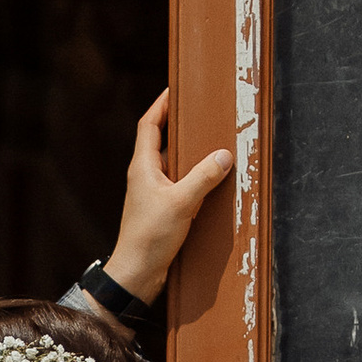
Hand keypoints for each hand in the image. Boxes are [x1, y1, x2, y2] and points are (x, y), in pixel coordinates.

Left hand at [101, 87, 233, 308]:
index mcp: (143, 166)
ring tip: (212, 140)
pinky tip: (211, 179)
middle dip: (180, 124)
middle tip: (200, 111)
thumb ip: (204, 177)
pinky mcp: (161, 209)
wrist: (137, 273)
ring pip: (172, 163)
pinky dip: (193, 176)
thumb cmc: (150, 237)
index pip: (149, 124)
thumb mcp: (182, 203)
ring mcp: (152, 193)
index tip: (175, 88)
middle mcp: (145, 176)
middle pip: (161, 140)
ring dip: (189, 152)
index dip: (161, 104)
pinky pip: (179, 183)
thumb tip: (224, 155)